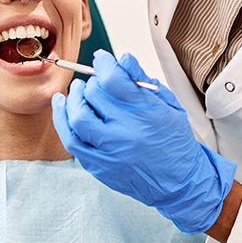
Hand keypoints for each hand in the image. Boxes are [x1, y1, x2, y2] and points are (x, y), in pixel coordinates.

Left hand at [51, 50, 235, 233]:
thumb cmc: (174, 141)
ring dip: (73, 98)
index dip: (104, 64)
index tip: (102, 59)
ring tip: (77, 91)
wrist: (178, 183)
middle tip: (95, 81)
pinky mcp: (99, 166)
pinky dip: (63, 120)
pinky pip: (72, 140)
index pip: (113, 79)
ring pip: (78, 117)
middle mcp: (127, 132)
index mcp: (147, 113)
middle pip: (94, 95)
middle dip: (92, 82)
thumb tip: (122, 59)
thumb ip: (142, 81)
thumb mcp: (169, 105)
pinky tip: (62, 107)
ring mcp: (110, 151)